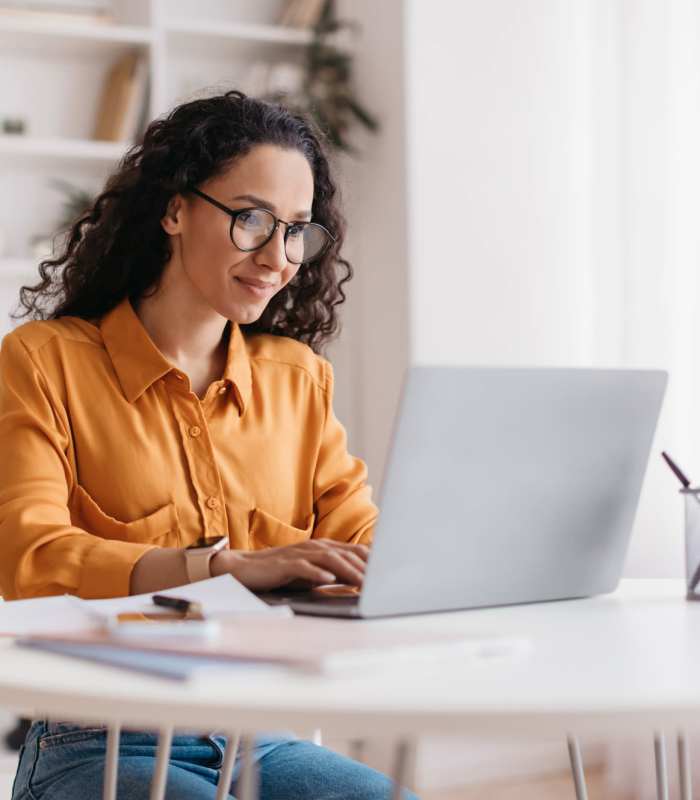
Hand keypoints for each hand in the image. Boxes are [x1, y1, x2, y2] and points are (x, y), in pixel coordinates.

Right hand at [212, 539, 368, 591]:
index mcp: (323, 547)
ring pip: (330, 559)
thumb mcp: (311, 571)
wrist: (245, 568)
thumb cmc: (281, 571)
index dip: (373, 561)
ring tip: (363, 582)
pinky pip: (304, 567)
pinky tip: (328, 580)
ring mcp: (300, 554)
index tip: (390, 572)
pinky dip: (317, 573)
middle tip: (383, 581)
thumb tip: (357, 580)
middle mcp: (315, 546)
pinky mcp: (285, 564)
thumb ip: (332, 571)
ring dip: (348, 570)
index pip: (354, 551)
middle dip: (366, 567)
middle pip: (346, 554)